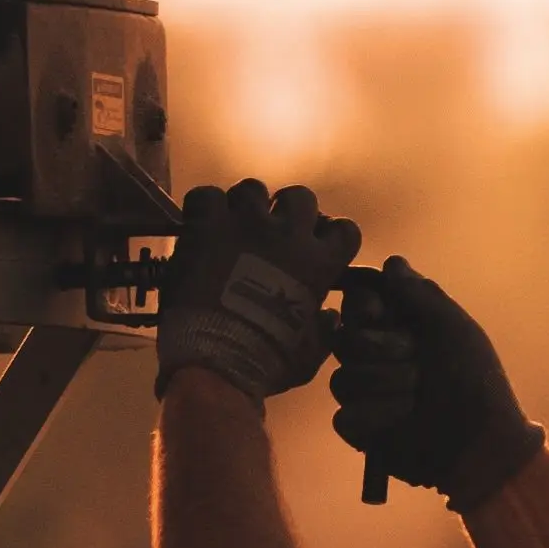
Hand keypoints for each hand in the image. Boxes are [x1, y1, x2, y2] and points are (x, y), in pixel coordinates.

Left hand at [147, 180, 354, 402]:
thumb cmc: (269, 359)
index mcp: (321, 262)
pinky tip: (203, 225)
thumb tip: (329, 316)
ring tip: (235, 225)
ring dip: (247, 205)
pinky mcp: (206, 224)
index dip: (331, 236)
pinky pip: (207, 195)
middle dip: (289, 210)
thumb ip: (324, 328)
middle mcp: (289, 232)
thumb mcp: (312, 351)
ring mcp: (245, 223)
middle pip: (300, 196)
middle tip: (274, 231)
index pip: (345, 229)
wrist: (214, 356)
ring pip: (253, 188)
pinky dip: (206, 208)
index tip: (319, 247)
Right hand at [322, 247, 543, 502]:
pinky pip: (345, 416)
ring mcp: (364, 394)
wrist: (483, 442)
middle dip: (381, 347)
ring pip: (342, 379)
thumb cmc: (477, 381)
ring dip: (386, 384)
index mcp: (397, 329)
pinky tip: (403, 417)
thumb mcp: (456, 330)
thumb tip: (392, 262)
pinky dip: (378, 415)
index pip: (357, 303)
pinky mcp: (359, 429)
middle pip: (344, 339)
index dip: (361, 305)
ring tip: (417, 394)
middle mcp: (375, 358)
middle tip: (415, 359)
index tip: (376, 311)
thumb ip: (423, 295)